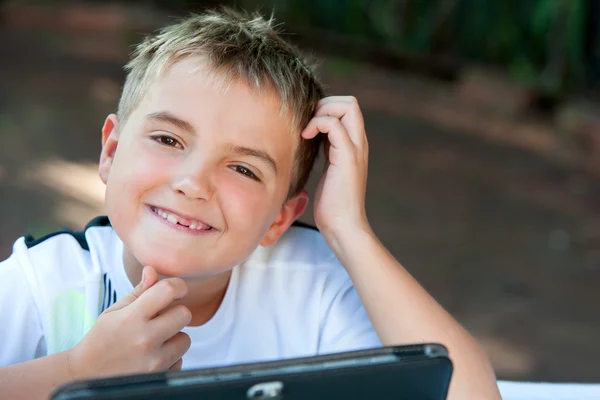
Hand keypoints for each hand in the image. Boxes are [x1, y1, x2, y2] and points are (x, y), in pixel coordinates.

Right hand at [66, 266, 191, 378]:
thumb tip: (152, 270)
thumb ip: (138, 292)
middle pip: (184, 314)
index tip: (176, 290)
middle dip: (175, 314)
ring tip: (153, 341)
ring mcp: (154, 361)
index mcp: (132, 317)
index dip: (177, 286)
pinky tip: (151, 357)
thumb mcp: (114, 312)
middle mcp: (145, 339)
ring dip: (174, 338)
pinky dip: (170, 358)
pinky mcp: (160, 377)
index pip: (168, 290)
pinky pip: (180, 360)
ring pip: (185, 339)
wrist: (84, 376)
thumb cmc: (101, 340)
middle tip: (160, 319)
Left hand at [301, 96, 369, 244]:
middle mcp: (359, 143)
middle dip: (325, 104)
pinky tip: (305, 137)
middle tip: (308, 124)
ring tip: (307, 131)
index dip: (327, 108)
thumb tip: (313, 136)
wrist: (343, 225)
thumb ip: (328, 149)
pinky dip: (317, 124)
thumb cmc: (332, 204)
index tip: (309, 125)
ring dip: (322, 111)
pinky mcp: (347, 157)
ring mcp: (355, 148)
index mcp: (355, 144)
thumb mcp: (330, 168)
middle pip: (351, 102)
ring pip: (348, 107)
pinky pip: (335, 125)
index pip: (348, 108)